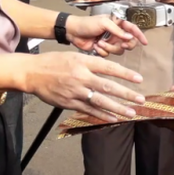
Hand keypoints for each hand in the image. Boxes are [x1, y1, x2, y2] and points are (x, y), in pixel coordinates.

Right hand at [25, 51, 144, 121]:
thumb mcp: (74, 55)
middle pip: (107, 87)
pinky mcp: (69, 103)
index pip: (109, 68)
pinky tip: (113, 119)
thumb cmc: (54, 62)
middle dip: (126, 94)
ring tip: (131, 113)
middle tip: (140, 99)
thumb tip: (109, 70)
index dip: (125, 74)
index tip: (139, 79)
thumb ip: (91, 63)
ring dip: (117, 108)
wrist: (32, 73)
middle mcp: (81, 77)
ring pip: (100, 101)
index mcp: (83, 62)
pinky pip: (88, 110)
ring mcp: (75, 92)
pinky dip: (102, 115)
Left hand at [66, 14, 147, 56]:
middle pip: (128, 42)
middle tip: (121, 44)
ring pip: (118, 50)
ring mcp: (110, 42)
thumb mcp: (103, 23)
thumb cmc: (87, 23)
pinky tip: (95, 46)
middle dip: (124, 44)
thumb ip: (117, 30)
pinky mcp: (103, 50)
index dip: (139, 35)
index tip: (144, 42)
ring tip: (100, 43)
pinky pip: (109, 55)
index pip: (132, 28)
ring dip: (110, 48)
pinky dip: (102, 52)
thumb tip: (129, 37)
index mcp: (117, 23)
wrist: (72, 32)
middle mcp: (115, 33)